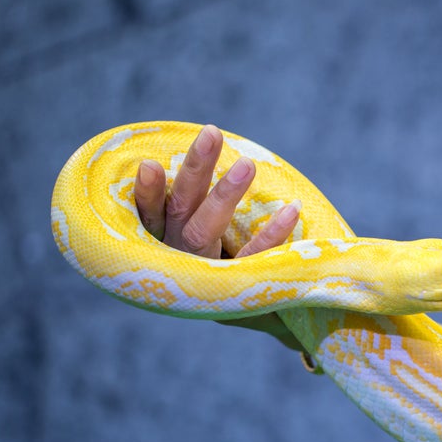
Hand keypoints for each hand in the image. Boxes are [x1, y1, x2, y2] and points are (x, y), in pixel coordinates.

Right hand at [133, 124, 303, 348]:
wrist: (227, 307)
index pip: (150, 212)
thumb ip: (179, 201)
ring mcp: (204, 267)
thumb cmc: (196, 258)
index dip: (148, 193)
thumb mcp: (180, 231)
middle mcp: (178, 250)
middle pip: (183, 206)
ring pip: (208, 229)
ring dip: (225, 195)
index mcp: (161, 236)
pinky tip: (292, 209)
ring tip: (247, 164)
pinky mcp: (234, 282)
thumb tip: (181, 154)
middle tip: (211, 133)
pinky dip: (273, 234)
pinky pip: (253, 256)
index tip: (149, 165)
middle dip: (196, 170)